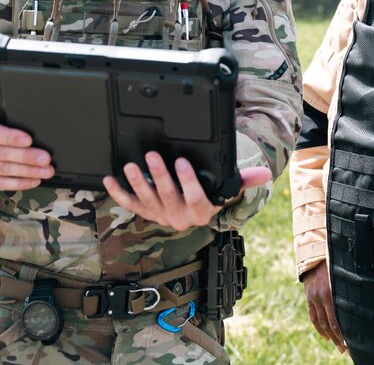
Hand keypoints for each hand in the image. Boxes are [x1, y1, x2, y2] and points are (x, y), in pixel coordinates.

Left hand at [103, 151, 271, 230]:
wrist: (195, 212)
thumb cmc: (212, 194)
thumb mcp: (228, 187)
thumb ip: (245, 180)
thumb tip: (264, 173)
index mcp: (201, 212)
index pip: (195, 198)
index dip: (187, 181)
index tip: (182, 161)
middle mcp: (179, 217)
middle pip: (167, 196)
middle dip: (159, 176)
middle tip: (153, 156)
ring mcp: (160, 216)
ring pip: (147, 200)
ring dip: (137, 183)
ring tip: (130, 165)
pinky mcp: (145, 213)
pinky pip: (130, 205)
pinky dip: (118, 193)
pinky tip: (109, 180)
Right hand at [301, 261, 346, 353]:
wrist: (315, 255)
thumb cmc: (334, 263)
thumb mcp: (343, 275)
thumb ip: (350, 288)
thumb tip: (364, 302)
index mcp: (331, 291)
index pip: (336, 319)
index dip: (343, 333)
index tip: (351, 343)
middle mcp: (320, 296)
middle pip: (329, 324)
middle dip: (338, 339)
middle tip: (346, 350)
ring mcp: (313, 298)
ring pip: (321, 323)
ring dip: (330, 336)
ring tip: (338, 346)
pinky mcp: (309, 298)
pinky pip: (313, 317)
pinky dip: (320, 328)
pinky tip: (326, 336)